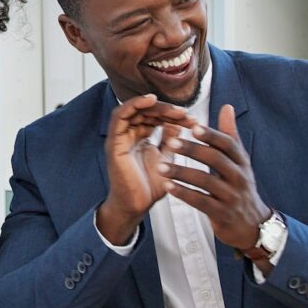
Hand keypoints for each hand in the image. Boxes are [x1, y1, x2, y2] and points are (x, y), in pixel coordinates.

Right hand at [97, 95, 192, 244]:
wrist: (137, 206)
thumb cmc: (150, 186)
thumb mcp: (166, 159)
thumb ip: (170, 141)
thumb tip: (179, 123)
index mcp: (139, 138)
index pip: (154, 117)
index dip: (173, 115)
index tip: (192, 119)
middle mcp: (128, 135)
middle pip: (145, 111)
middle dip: (166, 110)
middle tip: (185, 113)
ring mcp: (119, 138)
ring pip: (133, 109)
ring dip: (154, 106)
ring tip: (174, 109)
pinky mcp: (114, 142)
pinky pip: (120, 116)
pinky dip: (134, 104)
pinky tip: (151, 100)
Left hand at [157, 105, 272, 254]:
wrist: (252, 225)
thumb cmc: (240, 186)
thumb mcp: (240, 161)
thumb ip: (230, 135)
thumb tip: (227, 106)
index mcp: (242, 161)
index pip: (228, 144)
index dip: (211, 135)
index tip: (193, 126)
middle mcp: (239, 177)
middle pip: (216, 160)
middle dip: (193, 151)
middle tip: (172, 143)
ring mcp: (231, 197)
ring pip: (205, 181)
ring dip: (182, 173)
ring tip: (160, 166)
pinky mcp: (222, 214)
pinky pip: (201, 202)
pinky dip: (184, 194)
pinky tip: (168, 187)